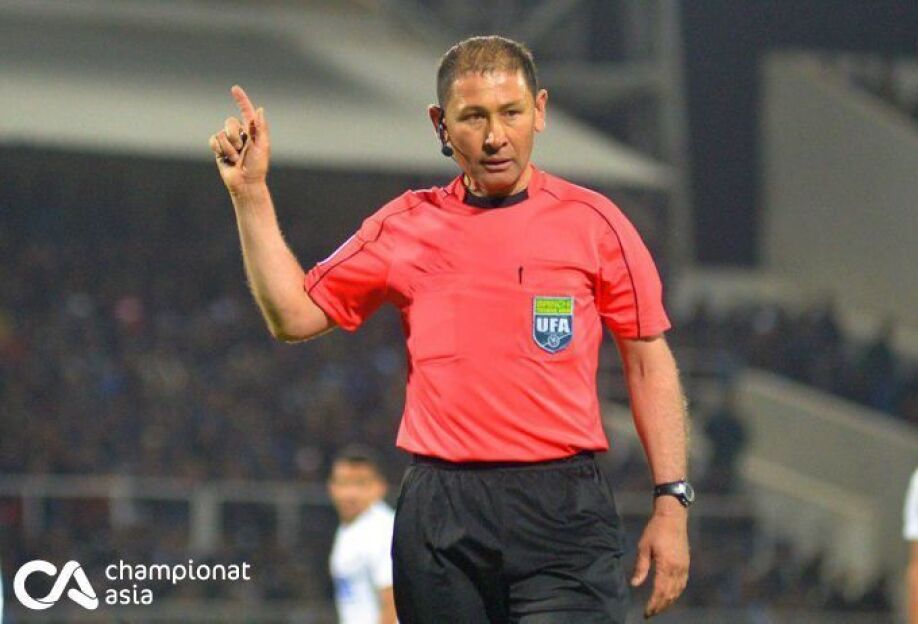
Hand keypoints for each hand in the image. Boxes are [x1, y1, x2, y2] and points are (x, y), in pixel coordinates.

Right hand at [209, 85, 270, 195]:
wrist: (245, 183)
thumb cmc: (257, 166)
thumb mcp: (262, 146)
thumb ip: (259, 128)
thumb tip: (259, 109)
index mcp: (252, 132)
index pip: (246, 112)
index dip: (241, 100)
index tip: (234, 88)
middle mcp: (240, 134)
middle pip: (230, 122)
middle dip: (233, 135)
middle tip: (241, 149)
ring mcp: (228, 141)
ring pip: (221, 133)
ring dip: (228, 148)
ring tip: (236, 159)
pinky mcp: (219, 149)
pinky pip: (213, 140)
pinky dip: (219, 149)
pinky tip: (226, 159)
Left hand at [630, 501, 689, 618]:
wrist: (672, 516)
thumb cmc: (655, 530)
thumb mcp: (644, 547)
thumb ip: (641, 567)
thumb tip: (635, 584)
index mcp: (666, 565)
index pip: (660, 591)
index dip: (653, 604)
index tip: (646, 612)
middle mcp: (678, 569)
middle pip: (670, 594)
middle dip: (660, 606)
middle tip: (650, 613)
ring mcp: (684, 567)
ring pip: (678, 591)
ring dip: (669, 602)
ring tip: (659, 608)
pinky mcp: (686, 564)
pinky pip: (683, 584)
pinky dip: (676, 593)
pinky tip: (670, 596)